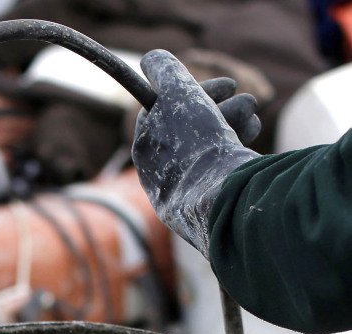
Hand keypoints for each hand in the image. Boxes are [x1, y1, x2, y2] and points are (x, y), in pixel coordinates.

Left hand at [132, 50, 260, 255]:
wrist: (219, 200)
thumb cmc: (195, 145)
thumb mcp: (177, 94)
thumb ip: (165, 71)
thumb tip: (153, 61)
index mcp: (145, 150)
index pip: (168, 110)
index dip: (198, 89)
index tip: (228, 85)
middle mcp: (161, 174)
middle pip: (193, 127)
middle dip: (224, 107)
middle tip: (247, 101)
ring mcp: (185, 193)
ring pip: (213, 146)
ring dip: (237, 123)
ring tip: (253, 121)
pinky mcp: (209, 207)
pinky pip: (224, 171)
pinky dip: (241, 150)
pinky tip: (253, 143)